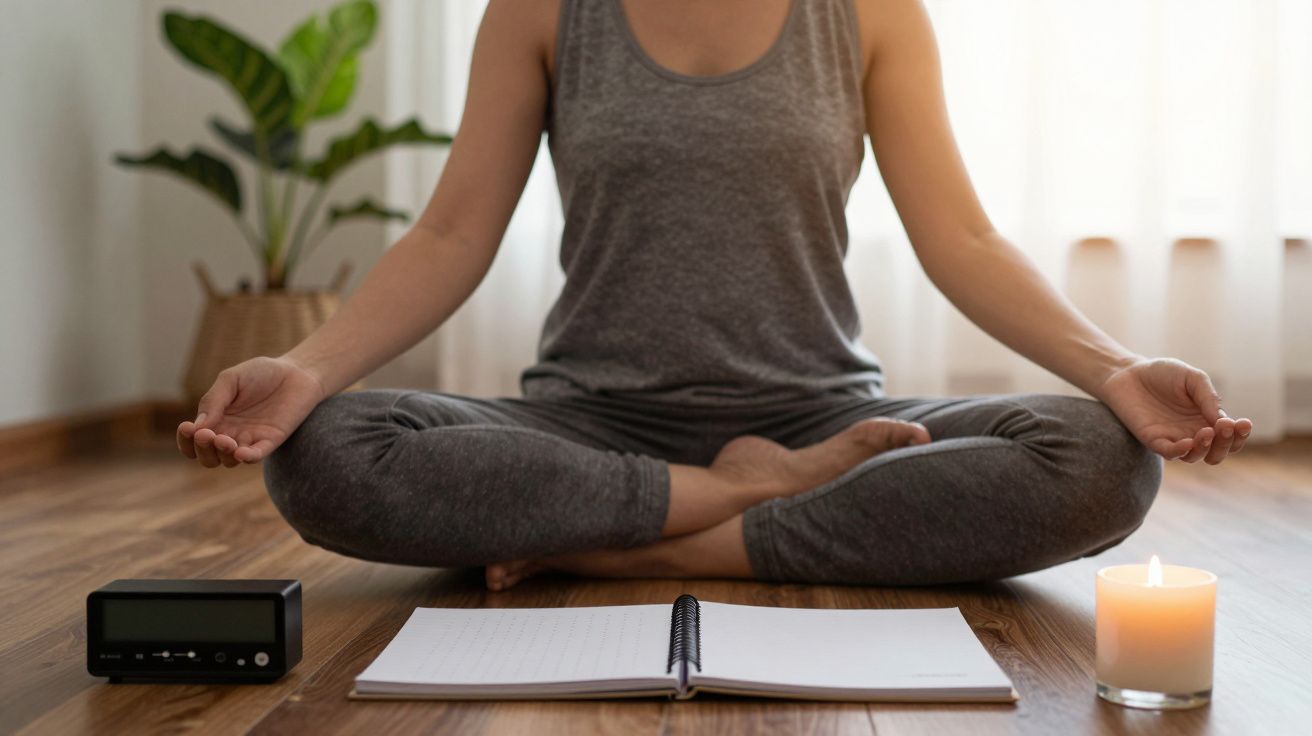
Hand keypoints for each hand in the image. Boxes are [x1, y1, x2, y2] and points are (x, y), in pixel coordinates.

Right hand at [176, 356, 326, 466]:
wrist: (296, 372)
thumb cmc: (261, 373)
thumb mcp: (230, 380)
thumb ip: (213, 400)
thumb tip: (197, 427)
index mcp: (216, 420)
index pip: (193, 441)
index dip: (185, 440)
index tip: (186, 428)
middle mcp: (230, 434)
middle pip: (208, 457)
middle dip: (202, 450)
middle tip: (206, 435)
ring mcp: (250, 439)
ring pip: (228, 461)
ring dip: (222, 454)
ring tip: (224, 439)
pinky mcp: (271, 441)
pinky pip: (255, 456)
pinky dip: (246, 457)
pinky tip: (240, 452)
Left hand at [1097, 357, 1252, 463]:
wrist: (1128, 372)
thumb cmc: (1162, 374)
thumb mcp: (1192, 378)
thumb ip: (1207, 396)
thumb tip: (1223, 419)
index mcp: (1207, 418)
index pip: (1230, 436)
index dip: (1240, 434)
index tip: (1244, 423)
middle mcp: (1193, 432)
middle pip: (1217, 452)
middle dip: (1227, 444)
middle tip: (1225, 427)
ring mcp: (1173, 438)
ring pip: (1196, 456)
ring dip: (1206, 448)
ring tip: (1207, 431)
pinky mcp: (1153, 440)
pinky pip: (1170, 453)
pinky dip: (1181, 451)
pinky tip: (1188, 442)